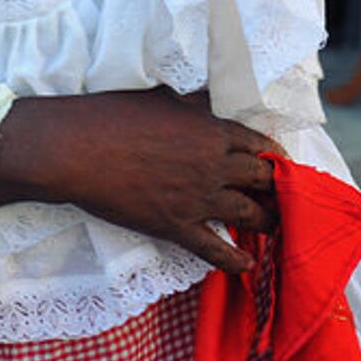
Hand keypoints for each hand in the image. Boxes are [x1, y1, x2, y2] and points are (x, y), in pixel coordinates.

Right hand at [2, 88, 280, 272]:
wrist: (75, 149)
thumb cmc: (112, 114)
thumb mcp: (161, 97)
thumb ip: (193, 102)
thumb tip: (210, 97)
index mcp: (211, 129)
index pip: (259, 144)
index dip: (274, 155)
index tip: (279, 163)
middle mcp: (213, 165)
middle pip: (264, 180)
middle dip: (278, 188)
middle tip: (285, 196)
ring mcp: (197, 198)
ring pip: (250, 215)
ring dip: (268, 222)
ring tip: (276, 228)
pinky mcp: (176, 226)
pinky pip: (216, 250)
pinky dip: (235, 260)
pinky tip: (248, 264)